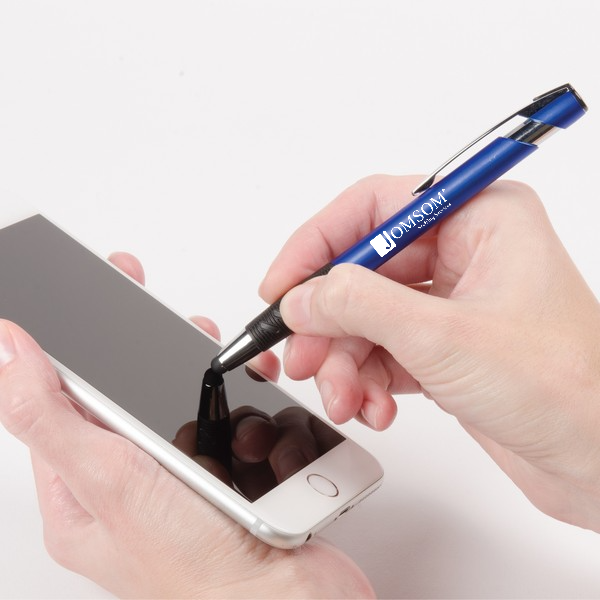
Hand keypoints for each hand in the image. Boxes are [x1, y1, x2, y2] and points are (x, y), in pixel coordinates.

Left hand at [0, 252, 372, 598]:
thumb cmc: (201, 574)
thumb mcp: (110, 483)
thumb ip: (52, 415)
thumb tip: (8, 350)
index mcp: (82, 493)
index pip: (60, 400)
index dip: (70, 344)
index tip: (88, 295)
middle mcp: (130, 487)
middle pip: (125, 396)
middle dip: (142, 349)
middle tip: (157, 312)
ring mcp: (184, 481)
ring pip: (181, 403)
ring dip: (199, 373)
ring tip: (215, 354)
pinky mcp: (231, 475)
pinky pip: (228, 420)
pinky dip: (242, 397)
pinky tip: (254, 392)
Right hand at [260, 175, 599, 531]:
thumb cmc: (566, 390)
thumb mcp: (443, 338)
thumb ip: (360, 306)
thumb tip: (303, 296)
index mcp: (479, 218)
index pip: (372, 208)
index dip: (317, 244)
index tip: (281, 283)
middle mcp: (465, 252)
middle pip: (363, 270)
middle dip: (328, 320)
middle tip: (299, 354)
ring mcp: (452, 302)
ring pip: (367, 316)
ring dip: (343, 360)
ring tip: (342, 397)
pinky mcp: (444, 345)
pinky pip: (383, 350)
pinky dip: (367, 380)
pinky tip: (374, 407)